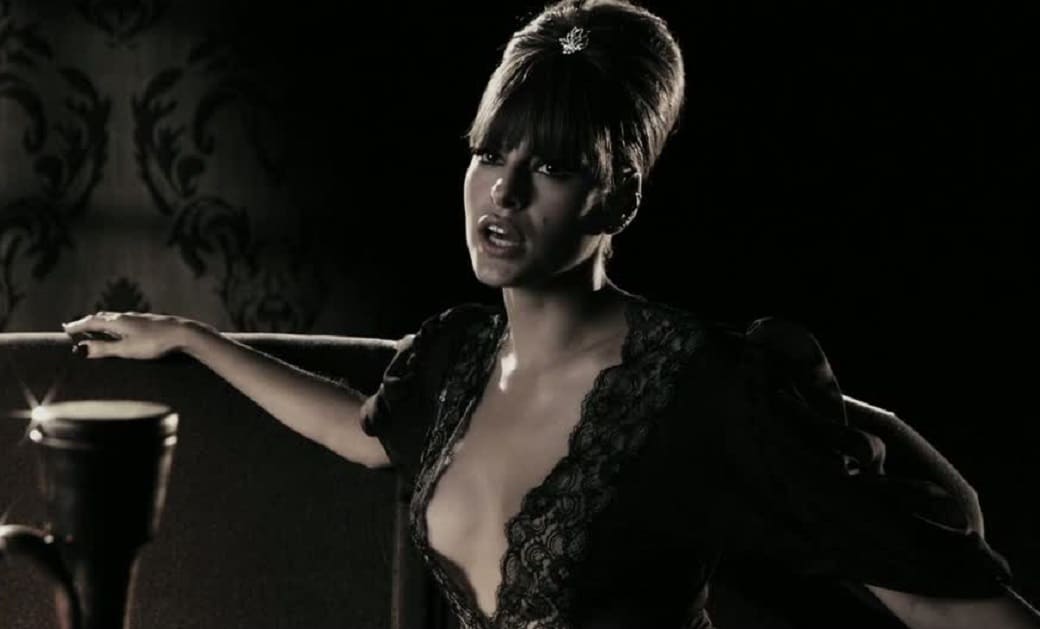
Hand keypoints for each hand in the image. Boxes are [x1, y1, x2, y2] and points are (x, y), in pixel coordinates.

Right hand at [61, 311, 201, 359]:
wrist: (183, 333)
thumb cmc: (155, 343)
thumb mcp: (127, 349)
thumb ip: (105, 349)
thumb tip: (82, 349)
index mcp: (117, 322)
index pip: (92, 322)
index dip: (78, 326)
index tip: (65, 329)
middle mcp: (126, 316)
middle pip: (102, 317)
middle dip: (88, 322)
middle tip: (76, 326)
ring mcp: (139, 317)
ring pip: (115, 317)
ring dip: (102, 322)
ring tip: (95, 327)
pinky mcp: (149, 321)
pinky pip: (126, 320)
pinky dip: (115, 324)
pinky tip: (122, 329)